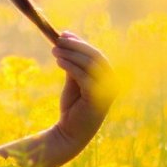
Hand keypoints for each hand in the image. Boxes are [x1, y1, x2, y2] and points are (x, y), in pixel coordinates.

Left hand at [51, 31, 116, 153]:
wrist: (69, 132)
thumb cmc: (73, 106)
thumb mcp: (74, 80)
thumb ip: (74, 63)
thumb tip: (67, 38)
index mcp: (109, 78)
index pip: (97, 55)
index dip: (81, 43)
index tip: (64, 34)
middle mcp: (112, 84)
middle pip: (96, 56)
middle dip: (76, 45)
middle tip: (58, 40)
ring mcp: (106, 92)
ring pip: (90, 64)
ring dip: (70, 54)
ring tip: (54, 50)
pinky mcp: (96, 99)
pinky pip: (83, 76)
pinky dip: (70, 66)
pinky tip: (59, 61)